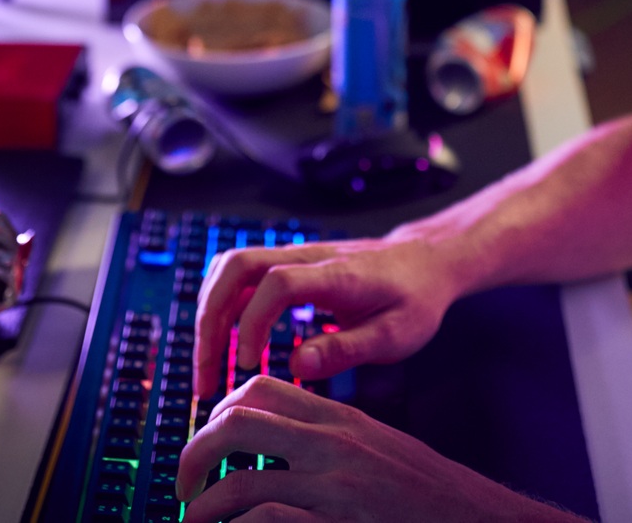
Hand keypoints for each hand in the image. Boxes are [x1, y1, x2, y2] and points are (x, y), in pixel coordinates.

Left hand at [175, 376, 574, 522]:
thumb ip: (331, 447)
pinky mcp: (338, 520)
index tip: (207, 441)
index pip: (260, 389)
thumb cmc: (431, 498)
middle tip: (183, 483)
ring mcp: (335, 485)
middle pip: (236, 422)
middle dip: (195, 451)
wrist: (483, 521)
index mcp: (341, 420)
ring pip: (240, 478)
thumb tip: (279, 457)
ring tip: (193, 521)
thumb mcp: (378, 454)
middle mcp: (333, 444)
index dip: (219, 411)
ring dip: (203, 504)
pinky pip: (264, 519)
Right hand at [193, 235, 462, 398]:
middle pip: (235, 266)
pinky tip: (224, 345)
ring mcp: (293, 256)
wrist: (424, 261)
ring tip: (209, 366)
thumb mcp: (395, 335)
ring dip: (209, 314)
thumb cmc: (414, 300)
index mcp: (336, 274)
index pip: (276, 283)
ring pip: (229, 268)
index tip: (247, 365)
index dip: (252, 323)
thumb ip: (347, 350)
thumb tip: (296, 367)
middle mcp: (307, 257)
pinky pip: (240, 276)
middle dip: (210, 321)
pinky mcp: (287, 264)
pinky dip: (221, 307)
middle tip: (206, 376)